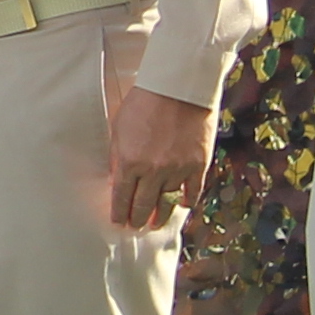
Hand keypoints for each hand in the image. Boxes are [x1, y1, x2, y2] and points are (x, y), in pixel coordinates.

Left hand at [104, 83, 215, 232]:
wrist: (177, 88)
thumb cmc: (144, 102)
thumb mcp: (119, 128)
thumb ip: (117, 156)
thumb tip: (116, 179)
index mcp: (129, 161)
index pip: (121, 198)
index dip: (119, 213)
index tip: (118, 221)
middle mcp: (153, 171)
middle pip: (143, 206)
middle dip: (136, 219)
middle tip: (134, 226)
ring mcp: (177, 170)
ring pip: (167, 203)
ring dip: (160, 216)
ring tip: (155, 223)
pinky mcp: (198, 166)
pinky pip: (192, 193)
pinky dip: (185, 202)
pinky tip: (180, 205)